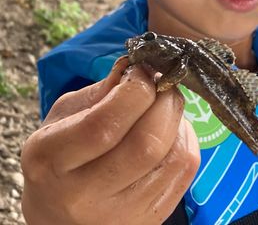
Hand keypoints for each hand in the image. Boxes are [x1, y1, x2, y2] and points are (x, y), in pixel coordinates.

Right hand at [21, 56, 199, 224]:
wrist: (59, 215)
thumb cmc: (58, 159)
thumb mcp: (63, 118)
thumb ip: (100, 91)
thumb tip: (139, 66)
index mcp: (52, 161)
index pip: (105, 124)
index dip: (135, 90)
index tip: (143, 72)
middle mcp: (85, 195)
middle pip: (147, 143)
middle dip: (165, 102)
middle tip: (163, 86)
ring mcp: (121, 213)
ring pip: (174, 157)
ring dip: (178, 120)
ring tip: (165, 108)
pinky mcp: (149, 219)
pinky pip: (185, 171)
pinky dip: (186, 140)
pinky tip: (171, 132)